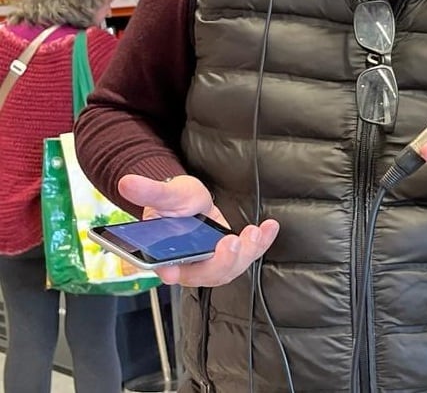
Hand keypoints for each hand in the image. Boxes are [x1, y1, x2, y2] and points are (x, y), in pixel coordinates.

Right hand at [116, 173, 279, 286]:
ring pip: (231, 267)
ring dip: (246, 252)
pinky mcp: (231, 253)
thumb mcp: (162, 194)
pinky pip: (248, 253)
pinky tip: (270, 227)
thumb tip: (126, 182)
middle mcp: (192, 265)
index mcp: (168, 258)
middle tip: (230, 243)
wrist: (188, 201)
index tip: (173, 271)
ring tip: (255, 232)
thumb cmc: (172, 203)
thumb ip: (149, 191)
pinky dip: (261, 242)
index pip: (170, 271)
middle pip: (208, 274)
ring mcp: (213, 261)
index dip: (173, 272)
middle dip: (221, 262)